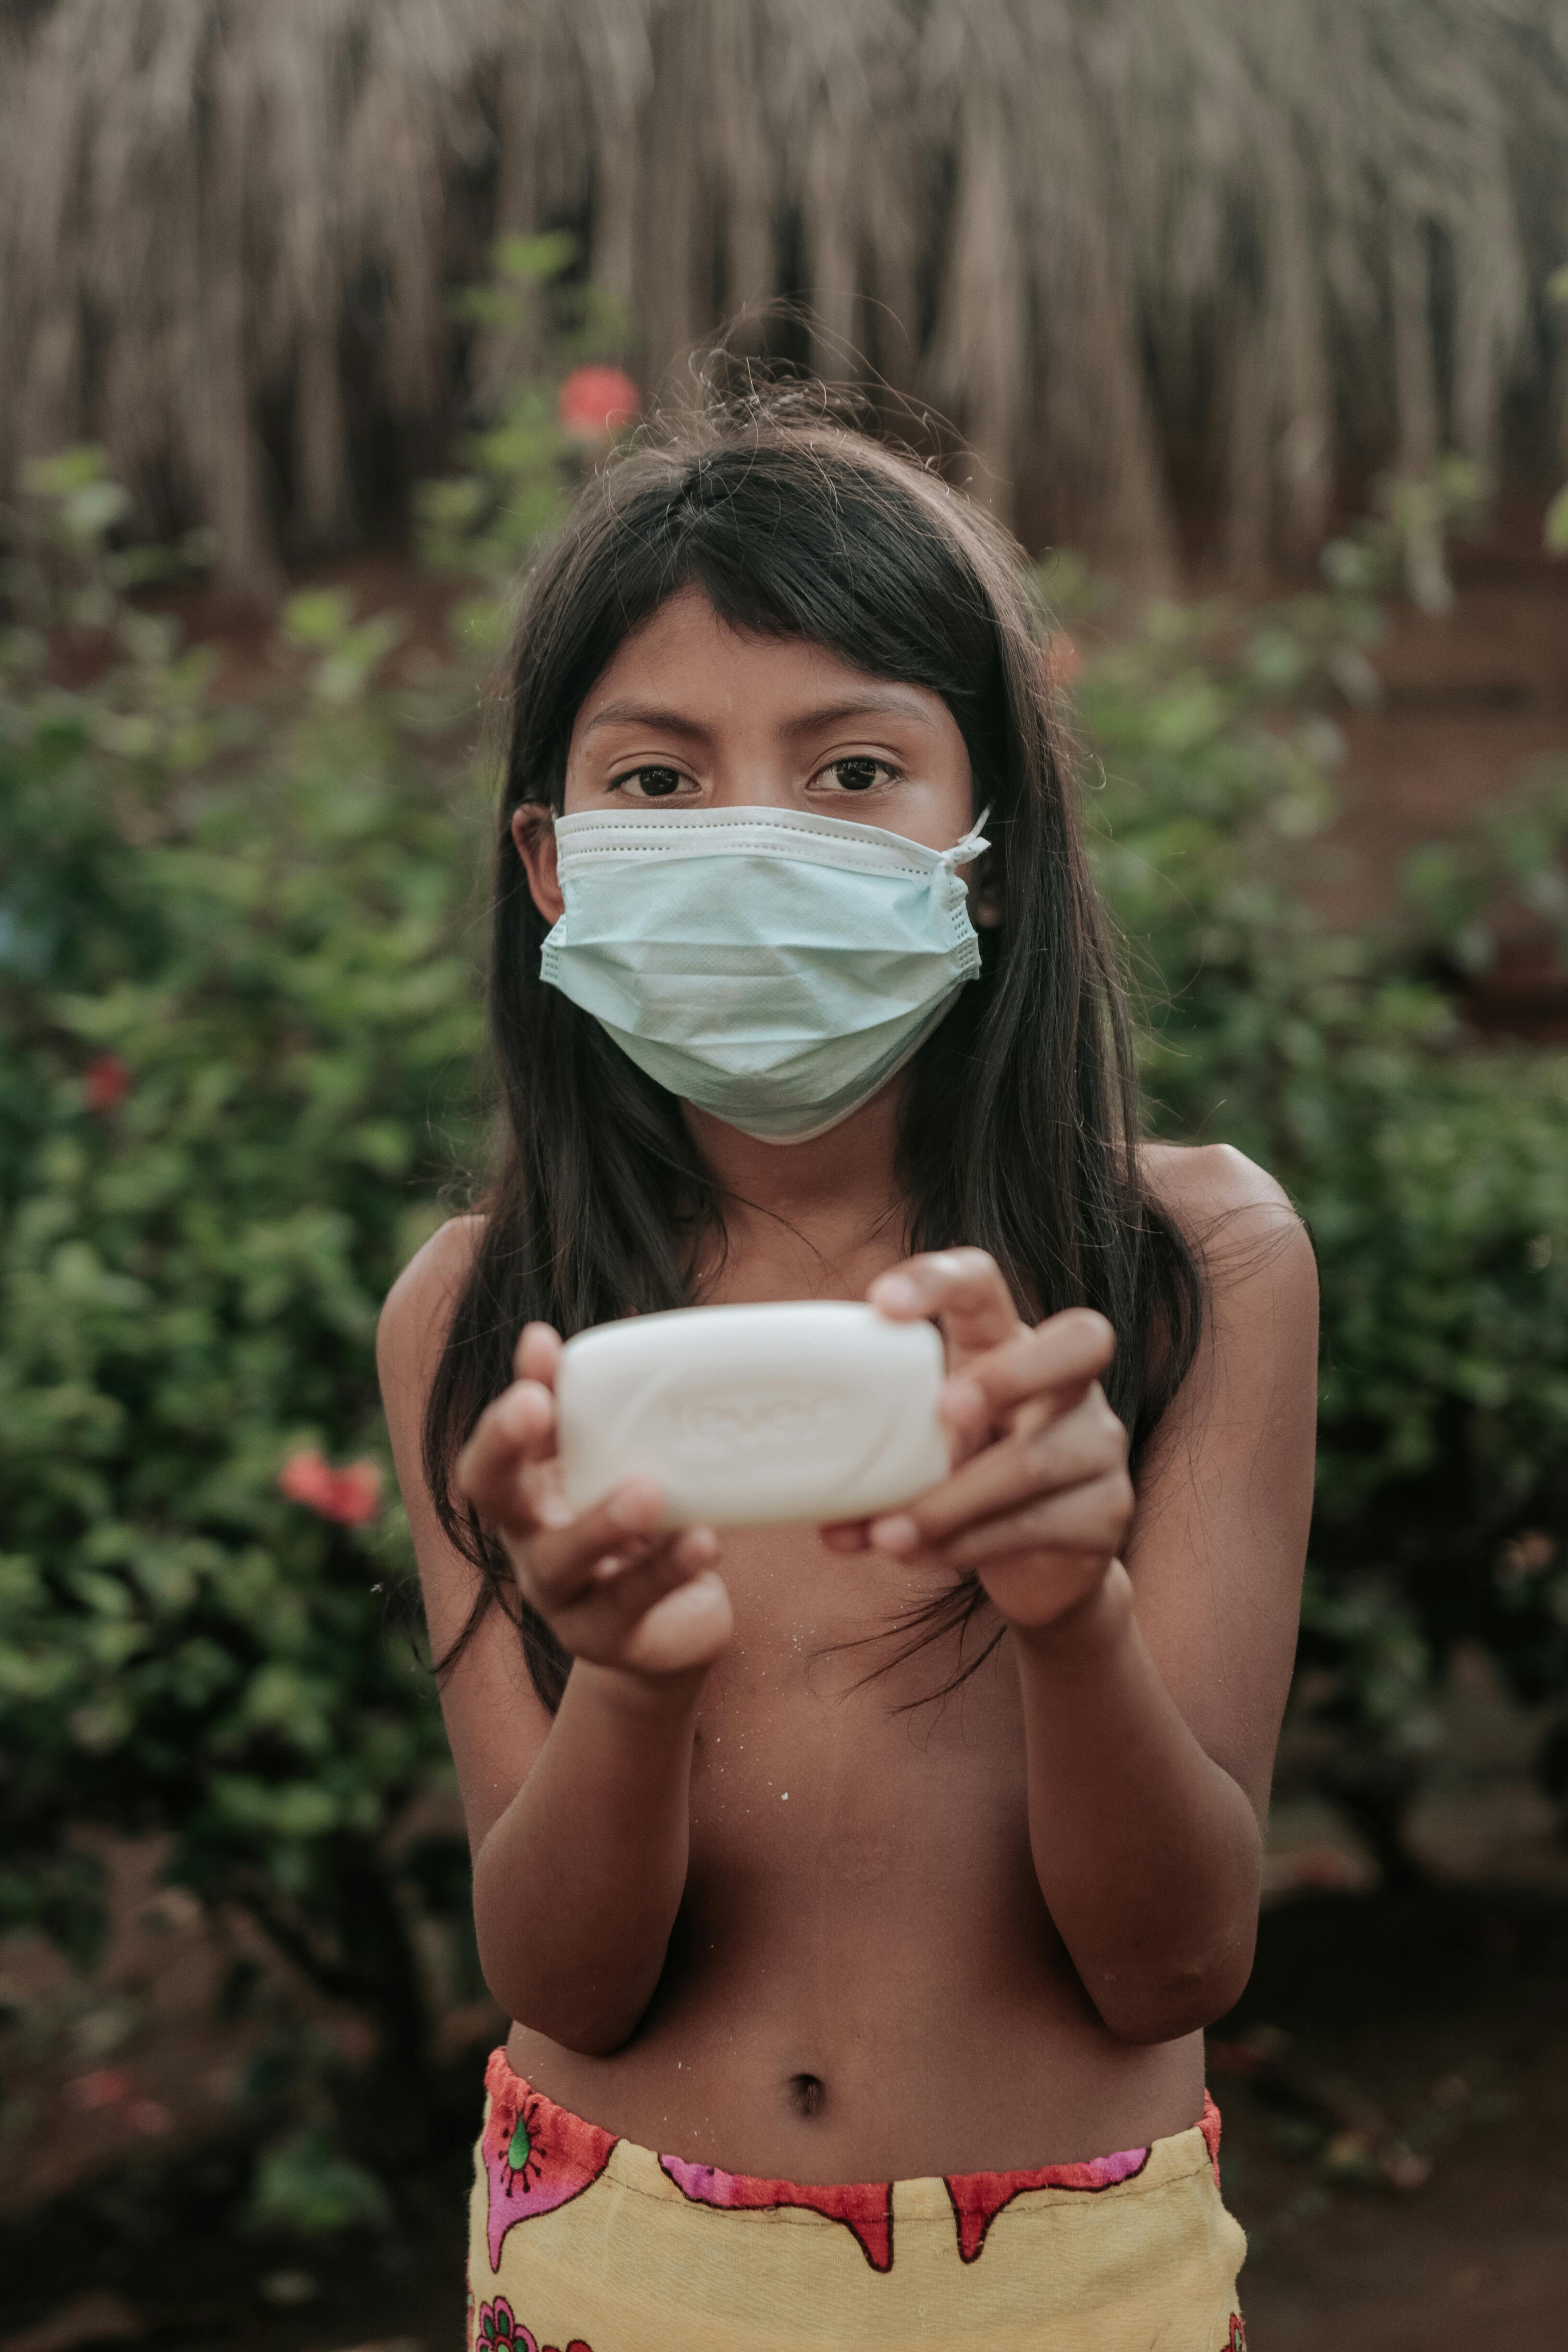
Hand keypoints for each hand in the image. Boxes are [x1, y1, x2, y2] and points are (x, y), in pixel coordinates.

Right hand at [457, 1322, 732, 1687]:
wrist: (669, 1633)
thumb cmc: (644, 1532)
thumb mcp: (627, 1468)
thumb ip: (618, 1412)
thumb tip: (626, 1321)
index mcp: (528, 1494)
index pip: (494, 1444)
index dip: (507, 1395)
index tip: (540, 1345)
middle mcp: (528, 1543)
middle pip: (490, 1497)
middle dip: (506, 1445)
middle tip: (538, 1404)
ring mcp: (562, 1598)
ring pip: (560, 1561)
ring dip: (600, 1521)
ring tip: (648, 1491)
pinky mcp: (608, 1639)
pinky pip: (632, 1604)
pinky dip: (667, 1569)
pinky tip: (702, 1540)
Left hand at [824, 1251, 1132, 1633]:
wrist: (1035, 1571)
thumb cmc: (963, 1485)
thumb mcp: (921, 1448)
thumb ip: (877, 1447)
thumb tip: (796, 1478)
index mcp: (1008, 1344)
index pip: (986, 1282)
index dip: (938, 1279)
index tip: (881, 1303)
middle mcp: (1069, 1384)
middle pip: (1078, 1342)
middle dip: (1009, 1374)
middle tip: (944, 1410)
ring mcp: (1098, 1445)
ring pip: (1035, 1459)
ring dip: (950, 1500)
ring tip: (888, 1535)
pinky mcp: (1107, 1512)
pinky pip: (1037, 1524)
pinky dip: (969, 1544)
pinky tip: (923, 1556)